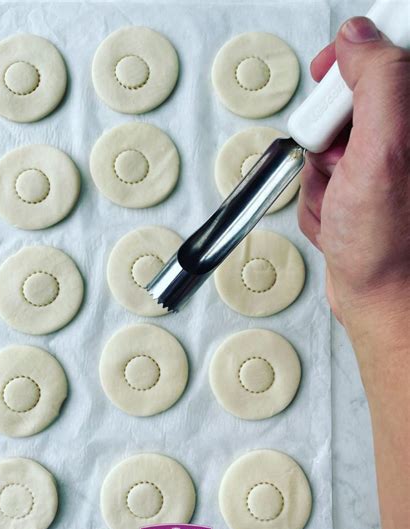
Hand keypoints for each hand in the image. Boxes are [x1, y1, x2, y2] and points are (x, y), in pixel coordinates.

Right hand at [298, 17, 409, 330]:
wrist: (378, 297)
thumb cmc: (388, 245)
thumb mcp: (384, 153)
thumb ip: (378, 82)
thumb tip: (360, 39)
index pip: (390, 55)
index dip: (354, 57)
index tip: (332, 72)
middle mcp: (404, 141)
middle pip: (349, 102)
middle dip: (329, 137)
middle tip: (341, 162)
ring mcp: (382, 166)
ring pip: (329, 143)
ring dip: (321, 175)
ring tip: (340, 201)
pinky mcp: (361, 188)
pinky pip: (323, 174)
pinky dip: (319, 196)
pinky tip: (337, 216)